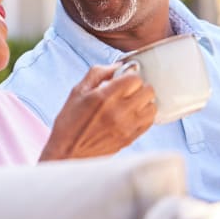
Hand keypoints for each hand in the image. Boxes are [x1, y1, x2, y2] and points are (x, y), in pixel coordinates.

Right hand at [39, 64, 155, 160]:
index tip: (123, 79)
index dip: (129, 75)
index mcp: (104, 97)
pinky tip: (133, 115)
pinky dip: (144, 116)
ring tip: (132, 103)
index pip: (134, 79)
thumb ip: (97, 73)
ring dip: (144, 102)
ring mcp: (127, 127)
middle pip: (148, 91)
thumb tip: (118, 66)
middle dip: (139, 87)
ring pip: (152, 107)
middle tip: (129, 90)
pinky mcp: (130, 139)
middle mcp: (118, 112)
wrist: (67, 152)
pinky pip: (149, 122)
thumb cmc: (69, 121)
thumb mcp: (77, 91)